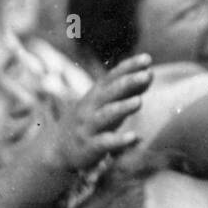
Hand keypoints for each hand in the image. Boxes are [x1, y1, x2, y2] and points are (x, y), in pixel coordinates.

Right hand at [46, 54, 151, 170]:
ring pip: (106, 115)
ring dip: (122, 108)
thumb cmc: (90, 121)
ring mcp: (89, 127)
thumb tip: (149, 73)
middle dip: (128, 83)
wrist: (58, 149)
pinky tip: (133, 137)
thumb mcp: (106, 104)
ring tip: (139, 102)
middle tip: (146, 75)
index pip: (113, 77)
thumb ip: (127, 90)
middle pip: (110, 92)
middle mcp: (91, 108)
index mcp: (96, 95)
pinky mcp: (89, 148)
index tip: (147, 58)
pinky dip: (118, 140)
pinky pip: (104, 143)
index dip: (128, 67)